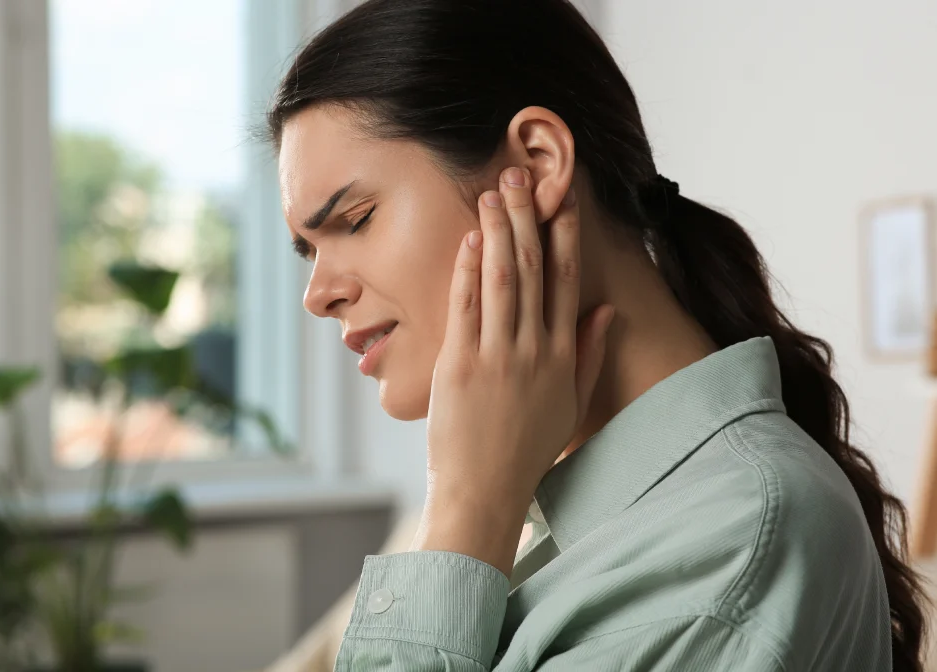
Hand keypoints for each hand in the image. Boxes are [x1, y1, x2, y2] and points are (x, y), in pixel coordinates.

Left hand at [411, 167, 614, 575]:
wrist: (486, 488)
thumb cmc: (527, 448)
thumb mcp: (571, 403)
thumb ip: (590, 353)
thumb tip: (607, 309)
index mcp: (563, 355)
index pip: (567, 283)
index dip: (564, 237)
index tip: (561, 201)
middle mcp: (535, 350)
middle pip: (533, 270)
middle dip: (526, 218)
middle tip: (519, 178)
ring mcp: (498, 357)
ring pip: (501, 280)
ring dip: (496, 232)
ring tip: (492, 193)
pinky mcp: (461, 365)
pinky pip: (466, 307)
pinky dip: (467, 271)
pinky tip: (468, 240)